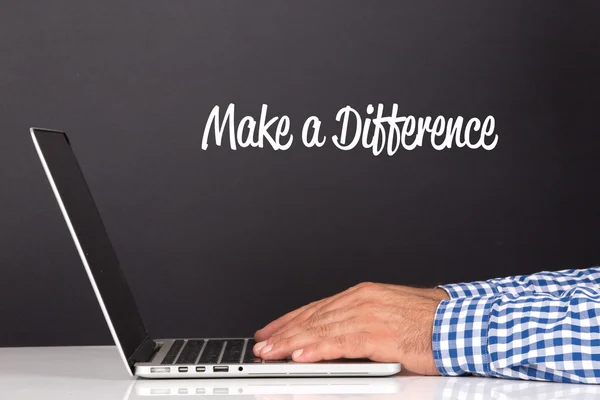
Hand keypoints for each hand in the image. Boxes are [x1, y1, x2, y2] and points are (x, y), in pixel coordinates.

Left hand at [253, 282, 448, 374]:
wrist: (461, 324)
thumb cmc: (430, 323)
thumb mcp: (388, 315)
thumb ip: (360, 324)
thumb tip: (338, 338)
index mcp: (363, 295)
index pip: (317, 307)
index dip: (290, 321)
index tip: (272, 331)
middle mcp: (362, 300)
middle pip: (313, 317)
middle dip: (284, 332)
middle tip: (262, 344)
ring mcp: (368, 314)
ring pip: (320, 329)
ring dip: (291, 342)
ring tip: (270, 353)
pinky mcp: (378, 333)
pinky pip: (339, 342)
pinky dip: (316, 350)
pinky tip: (300, 356)